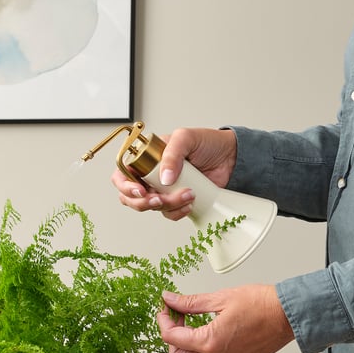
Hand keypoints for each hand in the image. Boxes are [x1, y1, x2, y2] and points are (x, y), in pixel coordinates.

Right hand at [111, 127, 237, 220]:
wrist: (230, 158)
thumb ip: (171, 154)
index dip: (125, 186)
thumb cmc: (207, 143)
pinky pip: (168, 214)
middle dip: (144, 202)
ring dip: (168, 205)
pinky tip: (190, 202)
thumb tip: (164, 178)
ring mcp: (162, 190)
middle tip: (160, 199)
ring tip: (187, 194)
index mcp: (146, 158)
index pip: (123, 174)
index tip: (140, 191)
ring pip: (152, 207)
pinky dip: (177, 212)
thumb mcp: (186, 138)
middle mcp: (150, 176)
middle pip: (131, 197)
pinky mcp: (175, 201)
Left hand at [157, 285, 294, 352]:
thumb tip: (170, 300)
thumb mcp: (219, 298)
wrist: (289, 315)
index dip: (163, 321)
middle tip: (176, 318)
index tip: (165, 308)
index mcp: (210, 342)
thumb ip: (190, 303)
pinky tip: (205, 335)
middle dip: (171, 338)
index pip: (170, 338)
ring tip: (190, 327)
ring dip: (185, 349)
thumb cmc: (261, 305)